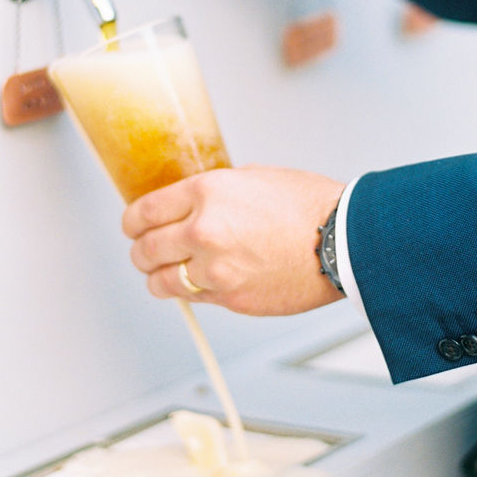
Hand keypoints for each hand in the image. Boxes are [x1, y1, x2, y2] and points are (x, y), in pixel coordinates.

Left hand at [122, 166, 345, 314]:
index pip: (144, 211)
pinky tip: (198, 282)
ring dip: (158, 277)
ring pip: (160, 281)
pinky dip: (190, 291)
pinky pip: (192, 297)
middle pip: (144, 248)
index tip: (134, 226)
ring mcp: (214, 268)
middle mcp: (203, 230)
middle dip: (141, 250)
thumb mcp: (253, 178)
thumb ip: (214, 193)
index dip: (132, 222)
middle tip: (145, 250)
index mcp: (207, 192)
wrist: (343, 241)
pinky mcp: (230, 298)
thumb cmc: (309, 206)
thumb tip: (189, 205)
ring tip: (165, 273)